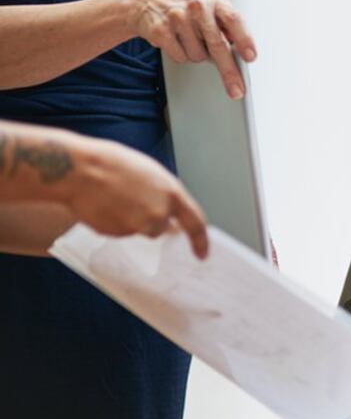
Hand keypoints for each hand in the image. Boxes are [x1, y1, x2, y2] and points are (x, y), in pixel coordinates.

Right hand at [62, 137, 209, 257]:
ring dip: (131, 221)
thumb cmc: (112, 164)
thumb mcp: (150, 173)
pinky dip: (114, 222)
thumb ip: (163, 194)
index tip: (202, 254)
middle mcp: (159, 213)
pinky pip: (119, 232)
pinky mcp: (118, 233)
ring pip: (139, 230)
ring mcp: (138, 225)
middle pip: (161, 228)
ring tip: (114, 198)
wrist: (80, 170)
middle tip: (131, 201)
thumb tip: (167, 212)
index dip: (200, 241)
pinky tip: (103, 205)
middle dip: (149, 219)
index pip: (195, 223)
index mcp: (172, 194)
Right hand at [122, 0, 257, 98]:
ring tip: (188, 40)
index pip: (234, 20)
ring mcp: (178, 17)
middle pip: (218, 45)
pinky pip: (180, 57)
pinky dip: (180, 55)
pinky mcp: (161, 30)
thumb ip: (226, 25)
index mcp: (214, 3)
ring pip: (198, 55)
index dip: (244, 39)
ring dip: (196, 55)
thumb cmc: (184, 8)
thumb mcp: (209, 9)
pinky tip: (175, 42)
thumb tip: (243, 49)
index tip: (251, 57)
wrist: (145, 1)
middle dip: (229, 72)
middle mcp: (198, 7)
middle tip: (237, 90)